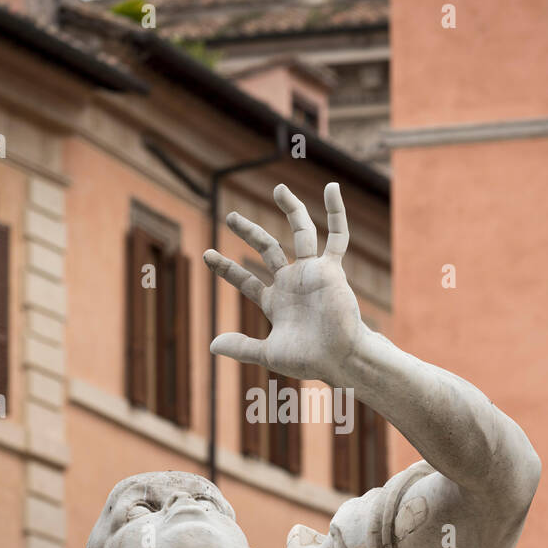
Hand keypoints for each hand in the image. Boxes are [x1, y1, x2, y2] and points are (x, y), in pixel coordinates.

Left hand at [204, 182, 363, 386]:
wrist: (340, 359)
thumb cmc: (309, 360)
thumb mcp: (269, 353)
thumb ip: (242, 348)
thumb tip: (211, 345)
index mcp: (275, 301)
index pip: (246, 280)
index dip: (227, 268)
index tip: (207, 254)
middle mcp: (292, 282)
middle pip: (268, 248)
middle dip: (250, 232)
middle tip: (232, 217)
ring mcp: (312, 273)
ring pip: (301, 233)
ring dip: (292, 209)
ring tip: (279, 188)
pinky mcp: (331, 269)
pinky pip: (337, 236)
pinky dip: (336, 213)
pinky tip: (332, 189)